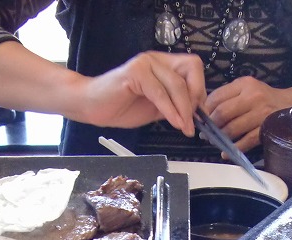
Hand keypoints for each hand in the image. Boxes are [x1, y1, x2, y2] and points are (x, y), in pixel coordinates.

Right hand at [78, 51, 206, 134]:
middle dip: (195, 98)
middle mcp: (156, 59)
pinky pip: (160, 92)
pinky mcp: (135, 73)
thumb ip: (174, 106)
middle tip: (192, 120)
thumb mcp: (157, 108)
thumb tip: (196, 114)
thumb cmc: (120, 106)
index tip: (199, 114)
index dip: (200, 90)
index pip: (194, 68)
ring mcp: (146, 63)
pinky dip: (170, 110)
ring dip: (184, 109)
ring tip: (184, 127)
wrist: (92, 106)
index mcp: (163, 65)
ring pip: (177, 83)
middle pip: (191, 69)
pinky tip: (173, 122)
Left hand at [203, 77, 291, 153]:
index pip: (217, 97)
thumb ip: (229, 97)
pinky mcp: (266, 129)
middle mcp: (253, 96)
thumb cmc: (264, 98)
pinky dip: (234, 148)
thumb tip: (205, 112)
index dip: (205, 110)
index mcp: (244, 84)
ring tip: (215, 142)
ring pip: (232, 128)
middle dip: (211, 126)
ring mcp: (261, 113)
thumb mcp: (248, 89)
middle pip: (222, 113)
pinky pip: (246, 141)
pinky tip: (226, 152)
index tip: (200, 120)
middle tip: (205, 134)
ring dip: (220, 138)